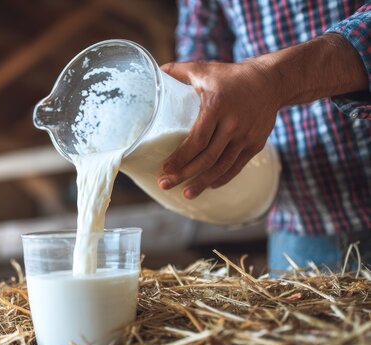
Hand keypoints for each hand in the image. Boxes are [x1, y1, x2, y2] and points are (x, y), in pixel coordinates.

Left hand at [157, 60, 280, 198]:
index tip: (165, 168)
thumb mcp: (204, 69)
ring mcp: (246, 136)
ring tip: (185, 193)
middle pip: (207, 158)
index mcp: (217, 107)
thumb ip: (178, 71)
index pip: (197, 140)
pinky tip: (208, 185)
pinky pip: (237, 166)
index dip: (180, 157)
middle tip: (165, 184)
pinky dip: (222, 178)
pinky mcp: (256, 144)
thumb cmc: (231, 76)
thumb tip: (155, 72)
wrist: (271, 81)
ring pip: (222, 166)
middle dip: (184, 174)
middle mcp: (233, 124)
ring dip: (202, 183)